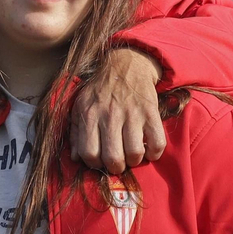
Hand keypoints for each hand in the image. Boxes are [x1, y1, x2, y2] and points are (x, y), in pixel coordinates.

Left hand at [71, 47, 165, 173]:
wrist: (126, 66)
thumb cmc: (100, 91)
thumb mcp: (80, 106)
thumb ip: (76, 132)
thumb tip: (75, 158)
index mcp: (89, 115)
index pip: (89, 153)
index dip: (95, 164)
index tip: (101, 161)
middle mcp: (110, 115)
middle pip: (113, 158)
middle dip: (116, 167)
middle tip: (118, 162)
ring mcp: (132, 114)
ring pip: (134, 154)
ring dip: (134, 160)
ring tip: (132, 154)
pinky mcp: (150, 112)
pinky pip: (157, 143)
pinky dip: (154, 153)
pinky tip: (149, 149)